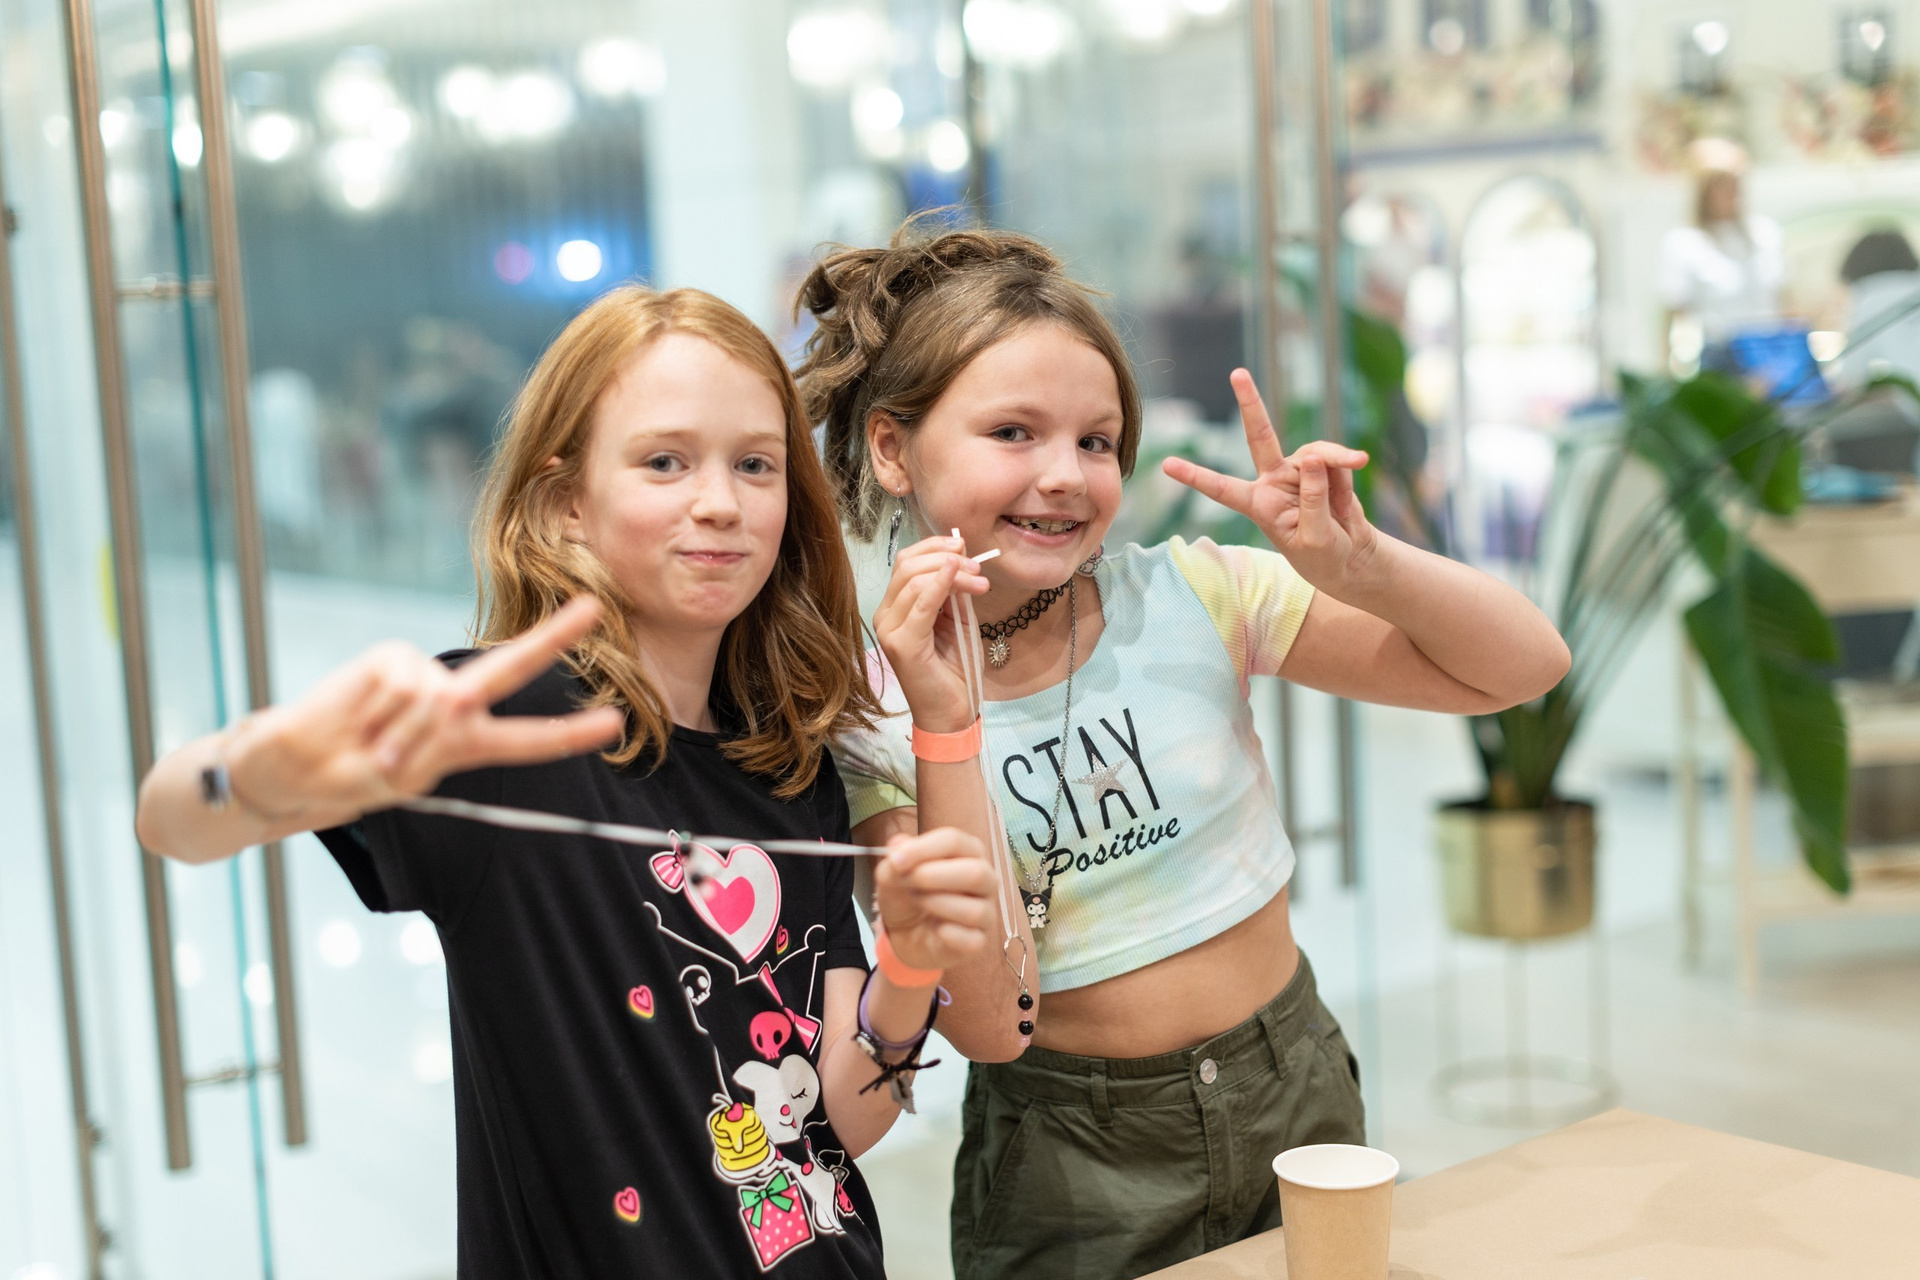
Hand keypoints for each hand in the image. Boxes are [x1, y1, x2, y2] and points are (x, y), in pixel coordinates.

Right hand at [227, 596, 625, 827]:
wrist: (291, 765)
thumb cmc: (351, 774)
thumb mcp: (399, 778)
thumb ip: (428, 745)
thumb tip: (437, 699)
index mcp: (465, 742)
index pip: (528, 740)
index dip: (570, 734)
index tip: (616, 723)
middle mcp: (453, 702)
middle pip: (509, 669)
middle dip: (551, 638)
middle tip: (592, 607)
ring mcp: (422, 676)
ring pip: (434, 700)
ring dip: (399, 736)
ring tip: (370, 748)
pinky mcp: (390, 657)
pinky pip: (400, 685)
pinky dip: (378, 713)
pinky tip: (358, 720)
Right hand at [871, 534, 989, 732]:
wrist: (951, 712)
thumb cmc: (955, 668)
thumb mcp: (958, 618)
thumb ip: (954, 590)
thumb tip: (960, 554)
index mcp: (895, 608)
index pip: (906, 563)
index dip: (934, 547)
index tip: (964, 546)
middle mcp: (885, 616)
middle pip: (907, 566)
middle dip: (945, 557)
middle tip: (977, 566)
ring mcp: (889, 630)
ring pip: (913, 580)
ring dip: (952, 572)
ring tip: (980, 581)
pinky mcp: (901, 644)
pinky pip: (921, 603)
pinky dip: (940, 584)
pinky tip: (958, 574)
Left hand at [873, 827, 993, 972]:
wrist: (905, 934)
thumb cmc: (907, 896)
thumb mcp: (891, 874)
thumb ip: (895, 859)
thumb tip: (898, 848)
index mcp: (968, 852)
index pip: (954, 841)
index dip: (923, 849)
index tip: (896, 861)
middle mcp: (985, 879)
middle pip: (976, 873)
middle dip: (933, 877)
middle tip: (908, 883)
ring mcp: (987, 912)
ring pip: (974, 910)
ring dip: (936, 905)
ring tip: (918, 903)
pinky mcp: (980, 941)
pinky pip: (971, 940)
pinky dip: (946, 934)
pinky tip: (934, 930)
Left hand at [1161, 368, 1376, 594]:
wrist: (1351, 555)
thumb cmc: (1324, 556)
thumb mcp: (1315, 538)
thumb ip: (1313, 500)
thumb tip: (1313, 458)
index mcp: (1259, 506)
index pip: (1222, 490)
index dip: (1196, 477)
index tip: (1167, 465)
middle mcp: (1272, 482)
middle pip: (1260, 438)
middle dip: (1251, 404)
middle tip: (1238, 373)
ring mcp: (1296, 471)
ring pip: (1314, 452)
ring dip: (1336, 459)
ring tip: (1354, 475)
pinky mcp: (1321, 467)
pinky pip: (1334, 457)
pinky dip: (1346, 463)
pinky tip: (1355, 479)